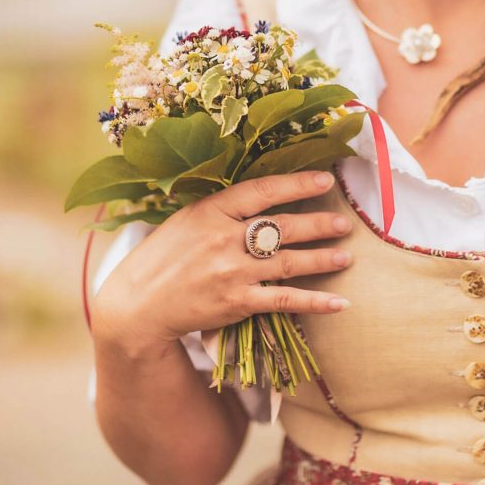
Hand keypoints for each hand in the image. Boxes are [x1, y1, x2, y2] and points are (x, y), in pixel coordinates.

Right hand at [91, 171, 352, 355]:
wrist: (138, 304)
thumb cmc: (165, 255)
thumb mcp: (189, 217)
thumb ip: (224, 207)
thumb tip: (265, 192)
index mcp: (211, 210)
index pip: (262, 191)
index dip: (297, 184)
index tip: (324, 181)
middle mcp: (224, 239)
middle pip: (283, 227)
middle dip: (319, 225)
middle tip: (345, 223)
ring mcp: (232, 273)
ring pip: (289, 263)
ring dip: (322, 259)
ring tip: (346, 256)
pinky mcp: (237, 304)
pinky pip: (284, 301)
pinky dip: (314, 302)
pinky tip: (338, 303)